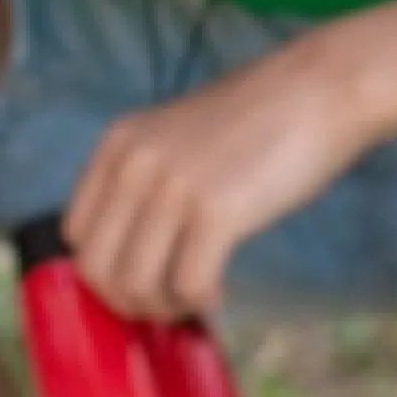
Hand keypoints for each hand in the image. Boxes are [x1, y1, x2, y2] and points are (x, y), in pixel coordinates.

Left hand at [63, 38, 368, 317]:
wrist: (321, 88)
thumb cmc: (258, 121)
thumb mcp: (175, 138)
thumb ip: (145, 182)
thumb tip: (131, 254)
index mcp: (116, 145)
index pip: (76, 234)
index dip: (104, 270)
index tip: (140, 280)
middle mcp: (132, 164)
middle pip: (96, 268)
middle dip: (127, 301)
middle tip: (165, 304)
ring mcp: (171, 187)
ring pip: (135, 284)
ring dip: (162, 307)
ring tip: (191, 300)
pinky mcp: (214, 210)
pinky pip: (186, 285)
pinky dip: (199, 302)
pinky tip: (216, 294)